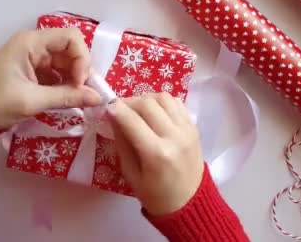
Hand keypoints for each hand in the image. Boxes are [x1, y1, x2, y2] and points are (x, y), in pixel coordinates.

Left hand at [0, 28, 101, 129]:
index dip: (82, 58)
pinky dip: (65, 85)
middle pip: (71, 49)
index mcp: (31, 43)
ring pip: (66, 62)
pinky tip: (67, 100)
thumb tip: (98, 98)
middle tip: (84, 94)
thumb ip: (67, 97)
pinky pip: (57, 73)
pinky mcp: (33, 71)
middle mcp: (35, 45)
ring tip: (77, 100)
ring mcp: (34, 58)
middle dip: (81, 70)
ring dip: (74, 79)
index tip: (81, 83)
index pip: (71, 37)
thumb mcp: (32, 101)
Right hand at [107, 93, 203, 215]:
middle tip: (118, 108)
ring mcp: (187, 130)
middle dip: (128, 102)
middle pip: (148, 104)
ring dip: (146, 99)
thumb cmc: (155, 194)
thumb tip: (112, 116)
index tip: (107, 107)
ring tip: (136, 109)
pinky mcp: (194, 127)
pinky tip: (154, 112)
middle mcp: (174, 137)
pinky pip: (176, 103)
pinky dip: (162, 102)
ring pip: (164, 98)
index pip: (132, 120)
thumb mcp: (131, 173)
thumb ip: (122, 142)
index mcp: (157, 154)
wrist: (190, 203)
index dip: (116, 109)